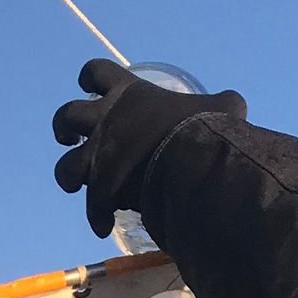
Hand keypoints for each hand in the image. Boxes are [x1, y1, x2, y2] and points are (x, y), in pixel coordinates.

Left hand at [52, 59, 245, 237]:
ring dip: (68, 175)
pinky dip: (95, 215)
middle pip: (66, 116)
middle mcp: (105, 120)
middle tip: (71, 139)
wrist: (188, 162)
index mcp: (128, 93)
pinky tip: (104, 225)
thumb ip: (220, 103)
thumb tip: (234, 106)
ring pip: (64, 165)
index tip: (88, 87)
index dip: (89, 78)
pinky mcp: (100, 186)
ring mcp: (99, 154)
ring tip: (78, 185)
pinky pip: (90, 204)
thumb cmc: (204, 129)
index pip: (96, 71)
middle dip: (64, 129)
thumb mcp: (221, 106)